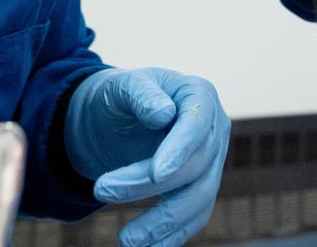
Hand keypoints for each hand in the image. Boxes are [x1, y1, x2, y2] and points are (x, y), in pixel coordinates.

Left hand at [65, 67, 228, 246]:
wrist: (119, 118)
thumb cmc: (122, 95)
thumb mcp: (123, 84)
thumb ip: (141, 94)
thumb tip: (163, 114)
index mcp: (199, 94)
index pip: (197, 125)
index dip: (179, 150)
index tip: (156, 175)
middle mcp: (214, 129)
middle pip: (194, 166)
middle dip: (147, 185)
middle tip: (101, 189)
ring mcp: (212, 162)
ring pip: (199, 198)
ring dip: (164, 222)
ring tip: (126, 239)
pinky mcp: (202, 188)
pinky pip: (194, 217)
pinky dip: (172, 235)